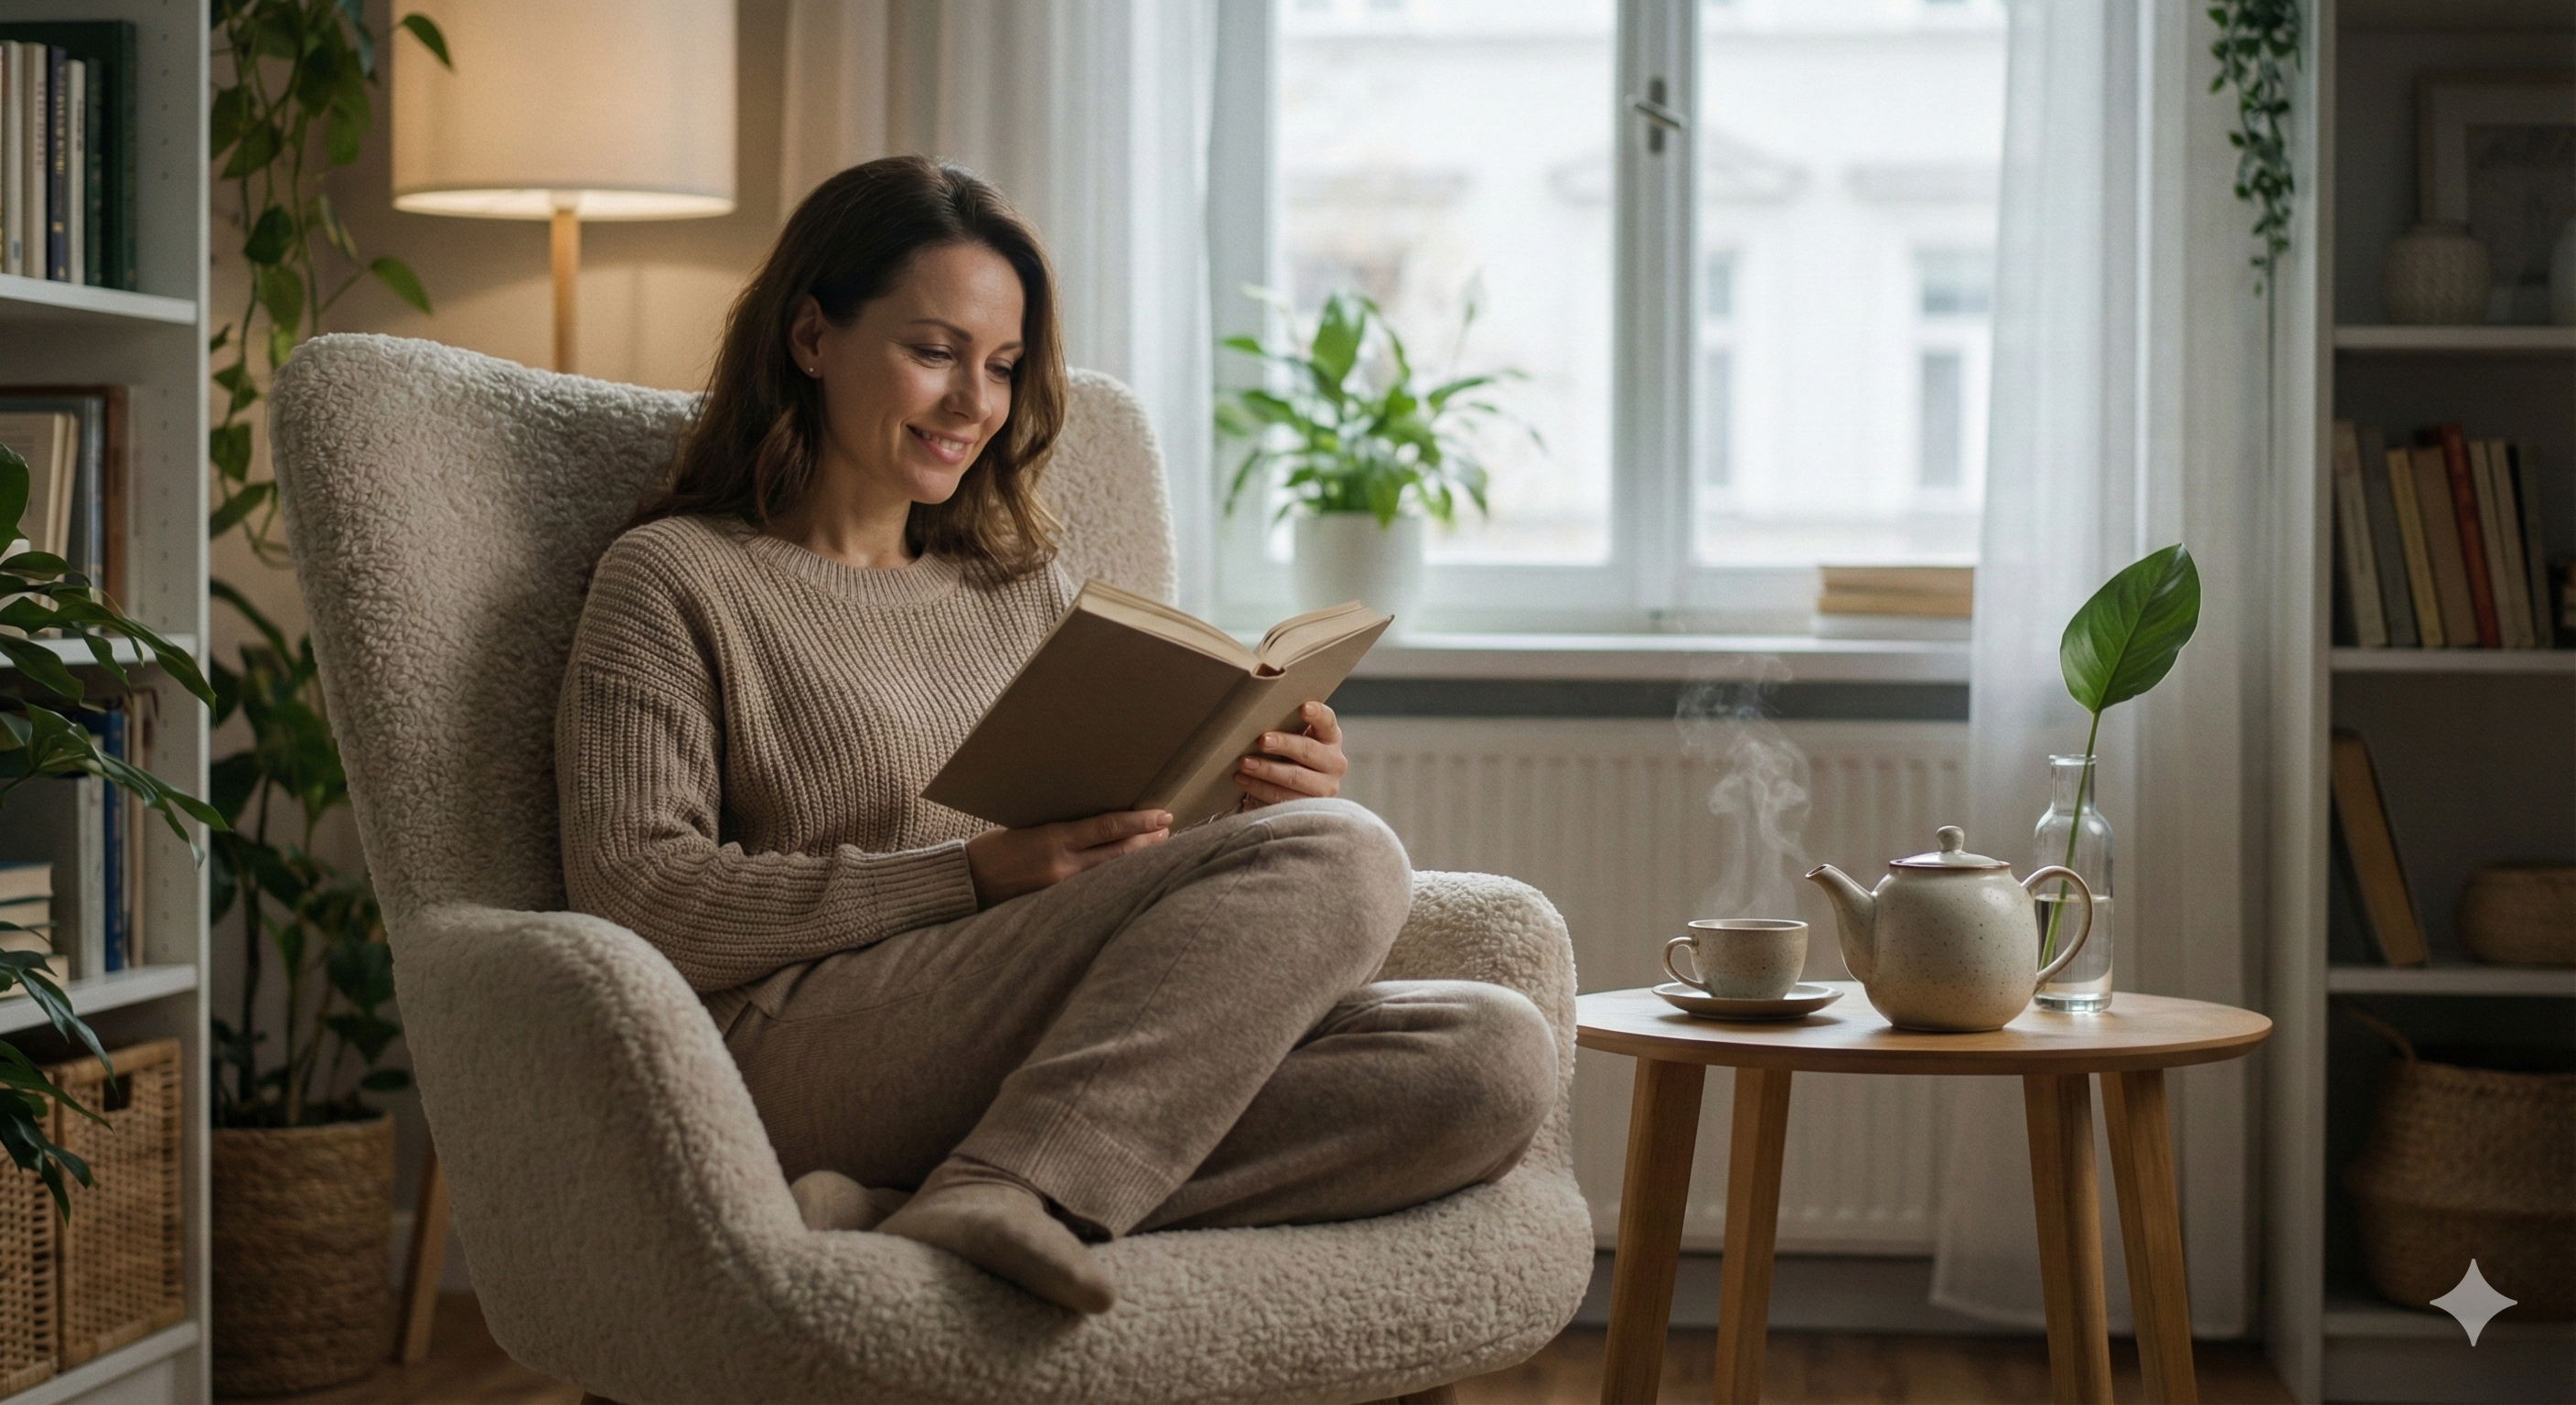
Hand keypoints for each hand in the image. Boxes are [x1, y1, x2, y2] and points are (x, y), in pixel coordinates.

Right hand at [966, 810, 1171, 906]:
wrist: (966, 883)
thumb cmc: (993, 849)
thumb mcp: (1029, 826)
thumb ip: (1063, 828)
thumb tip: (1099, 823)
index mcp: (1054, 839)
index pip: (1108, 828)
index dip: (1140, 822)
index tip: (1163, 814)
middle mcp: (1063, 866)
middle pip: (1119, 854)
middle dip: (1147, 842)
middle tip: (1168, 830)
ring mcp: (1061, 889)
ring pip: (1111, 874)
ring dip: (1136, 861)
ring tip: (1155, 848)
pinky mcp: (1056, 904)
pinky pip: (1094, 890)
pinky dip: (1114, 879)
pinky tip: (1126, 874)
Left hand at [1234, 701, 1348, 807]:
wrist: (1293, 788)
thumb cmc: (1289, 754)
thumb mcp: (1293, 737)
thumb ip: (1286, 726)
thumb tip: (1257, 715)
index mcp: (1330, 737)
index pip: (1327, 722)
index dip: (1317, 714)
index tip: (1303, 708)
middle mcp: (1334, 762)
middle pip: (1308, 751)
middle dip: (1284, 745)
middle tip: (1262, 740)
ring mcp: (1325, 787)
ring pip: (1295, 777)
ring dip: (1267, 770)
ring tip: (1244, 763)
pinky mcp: (1309, 806)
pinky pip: (1283, 798)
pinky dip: (1259, 787)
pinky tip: (1242, 779)